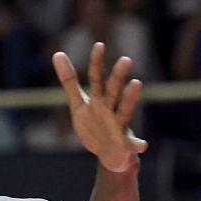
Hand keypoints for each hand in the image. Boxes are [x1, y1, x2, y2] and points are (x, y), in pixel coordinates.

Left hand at [53, 43, 147, 172]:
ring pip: (124, 111)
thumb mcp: (78, 104)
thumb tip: (57, 53)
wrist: (109, 154)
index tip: (99, 45)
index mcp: (99, 100)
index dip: (97, 63)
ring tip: (136, 83)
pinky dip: (137, 145)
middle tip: (125, 59)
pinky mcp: (124, 144)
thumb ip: (70, 81)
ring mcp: (119, 126)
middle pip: (113, 91)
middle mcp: (111, 109)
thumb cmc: (94, 125)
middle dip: (117, 77)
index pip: (97, 78)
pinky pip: (132, 145)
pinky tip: (143, 145)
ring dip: (130, 99)